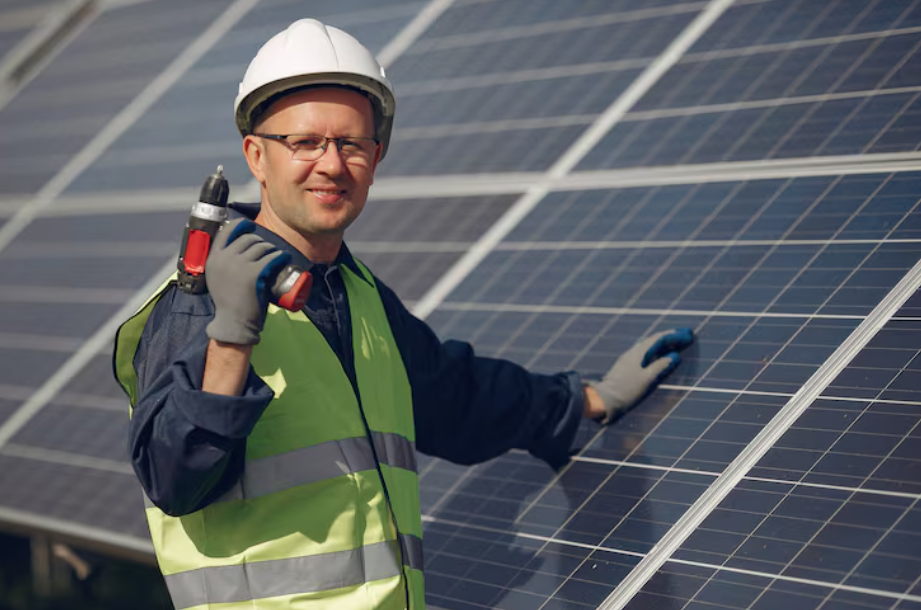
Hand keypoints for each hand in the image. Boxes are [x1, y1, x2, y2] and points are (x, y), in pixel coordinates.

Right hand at [204, 218, 290, 344]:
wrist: (233, 322)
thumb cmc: (228, 302)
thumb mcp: (216, 277)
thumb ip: (222, 262)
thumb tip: (236, 248)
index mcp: (213, 258)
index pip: (226, 230)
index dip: (241, 224)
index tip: (251, 225)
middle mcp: (225, 258)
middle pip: (248, 238)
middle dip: (260, 241)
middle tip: (267, 249)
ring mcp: (240, 264)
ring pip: (261, 246)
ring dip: (271, 248)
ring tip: (275, 254)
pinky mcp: (255, 273)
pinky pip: (272, 257)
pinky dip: (281, 256)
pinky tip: (285, 257)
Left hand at [589, 328, 693, 423]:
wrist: (604, 399)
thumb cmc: (627, 390)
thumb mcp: (647, 379)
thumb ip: (660, 366)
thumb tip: (674, 356)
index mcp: (638, 352)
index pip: (658, 338)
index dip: (674, 335)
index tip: (687, 334)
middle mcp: (632, 352)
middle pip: (653, 340)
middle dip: (670, 337)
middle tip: (685, 336)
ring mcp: (628, 358)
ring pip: (649, 346)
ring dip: (663, 344)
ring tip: (675, 344)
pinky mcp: (626, 366)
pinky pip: (644, 353)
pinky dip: (656, 351)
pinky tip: (659, 355)